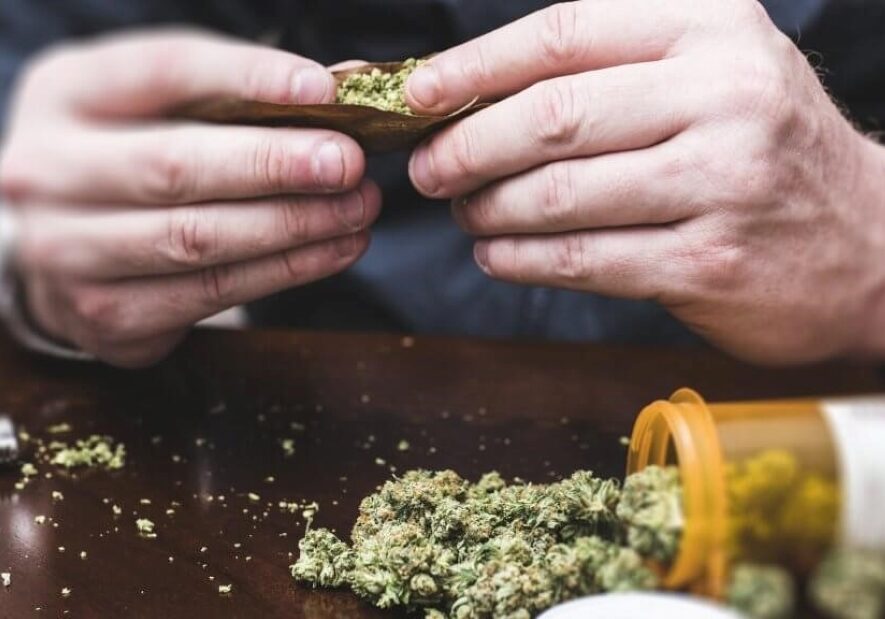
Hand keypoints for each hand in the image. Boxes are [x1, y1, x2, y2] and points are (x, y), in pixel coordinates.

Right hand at [0, 31, 379, 366]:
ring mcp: (68, 251)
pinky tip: (335, 250)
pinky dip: (285, 271)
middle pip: (175, 167)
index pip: (164, 71)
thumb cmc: (132, 158)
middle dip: (275, 165)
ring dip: (294, 225)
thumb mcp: (162, 106)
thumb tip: (343, 90)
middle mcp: (49, 172)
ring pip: (198, 239)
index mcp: (67, 94)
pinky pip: (211, 294)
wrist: (66, 246)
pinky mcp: (105, 314)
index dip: (249, 79)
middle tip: (348, 163)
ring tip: (357, 209)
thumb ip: (240, 93)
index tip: (323, 91)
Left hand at [406, 0, 884, 363]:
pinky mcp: (709, 261)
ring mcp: (721, 181)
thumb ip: (614, 69)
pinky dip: (522, 260)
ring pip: (561, 193)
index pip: (567, 33)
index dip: (476, 66)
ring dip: (490, 209)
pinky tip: (499, 256)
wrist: (868, 244)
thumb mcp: (713, 74)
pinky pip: (584, 259)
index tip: (418, 95)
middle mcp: (724, 95)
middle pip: (553, 114)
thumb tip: (479, 93)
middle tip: (428, 169)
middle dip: (467, 146)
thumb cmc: (764, 151)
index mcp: (712, 30)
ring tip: (466, 214)